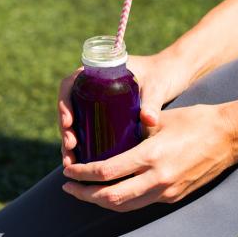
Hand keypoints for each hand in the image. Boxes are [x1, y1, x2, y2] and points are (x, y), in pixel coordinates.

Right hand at [57, 52, 193, 165]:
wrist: (173, 76)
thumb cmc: (164, 74)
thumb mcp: (157, 86)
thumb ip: (152, 102)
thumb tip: (148, 120)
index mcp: (97, 72)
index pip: (70, 85)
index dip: (64, 104)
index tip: (69, 122)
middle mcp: (92, 87)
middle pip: (69, 109)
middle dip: (65, 130)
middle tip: (70, 147)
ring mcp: (96, 103)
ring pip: (74, 123)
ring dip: (69, 142)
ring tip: (70, 161)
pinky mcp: (104, 117)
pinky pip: (85, 131)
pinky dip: (81, 146)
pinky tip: (80, 163)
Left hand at [62, 104, 237, 211]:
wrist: (231, 137)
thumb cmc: (195, 120)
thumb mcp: (160, 120)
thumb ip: (133, 130)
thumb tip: (103, 136)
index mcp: (151, 156)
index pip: (106, 172)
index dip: (82, 174)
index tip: (68, 169)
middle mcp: (157, 179)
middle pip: (110, 197)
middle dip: (84, 194)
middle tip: (68, 186)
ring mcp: (166, 191)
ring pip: (124, 206)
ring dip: (100, 202)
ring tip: (83, 193)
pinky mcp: (173, 197)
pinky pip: (140, 203)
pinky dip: (120, 200)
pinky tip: (109, 192)